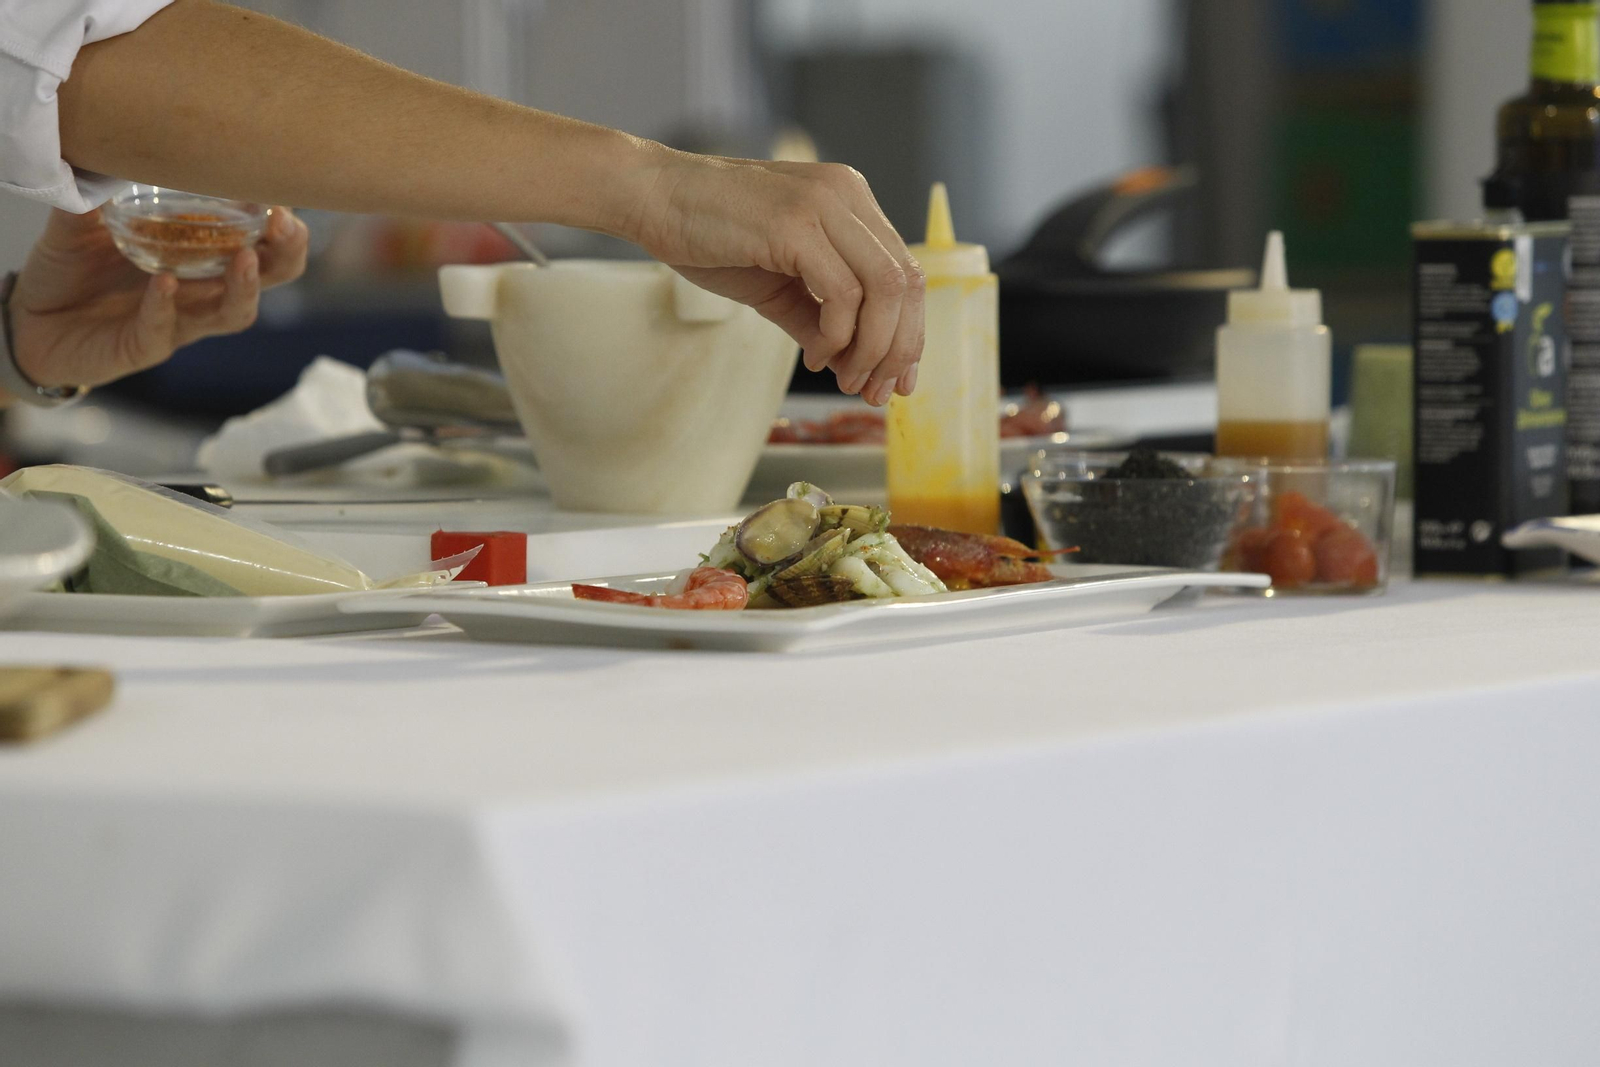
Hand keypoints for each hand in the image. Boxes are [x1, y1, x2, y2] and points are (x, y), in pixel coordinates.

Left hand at [5, 206, 309, 394]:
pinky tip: (163, 282)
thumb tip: (104, 152)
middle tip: (284, 225)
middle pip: (270, 278)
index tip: (282, 194)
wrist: (28, 320)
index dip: (280, 223)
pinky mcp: (144, 346)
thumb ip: (96, 191)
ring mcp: (178, 321)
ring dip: (245, 288)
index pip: (259, 240)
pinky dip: (166, 305)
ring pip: (233, 314)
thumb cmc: (69, 271)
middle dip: (287, 253)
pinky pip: (163, 330)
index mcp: (198, 255)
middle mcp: (200, 290)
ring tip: (246, 258)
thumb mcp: (81, 220)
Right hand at [626, 150, 924, 406]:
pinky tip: (815, 356)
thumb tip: (851, 363)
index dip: (909, 332)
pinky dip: (837, 336)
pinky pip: (842, 294)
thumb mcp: (778, 284)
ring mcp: (823, 205)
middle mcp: (847, 195)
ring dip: (872, 347)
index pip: (905, 272)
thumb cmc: (709, 235)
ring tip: (846, 378)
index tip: (895, 379)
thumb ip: (818, 316)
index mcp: (850, 201)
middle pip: (906, 282)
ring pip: (884, 290)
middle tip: (875, 390)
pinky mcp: (795, 224)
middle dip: (898, 347)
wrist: (651, 198)